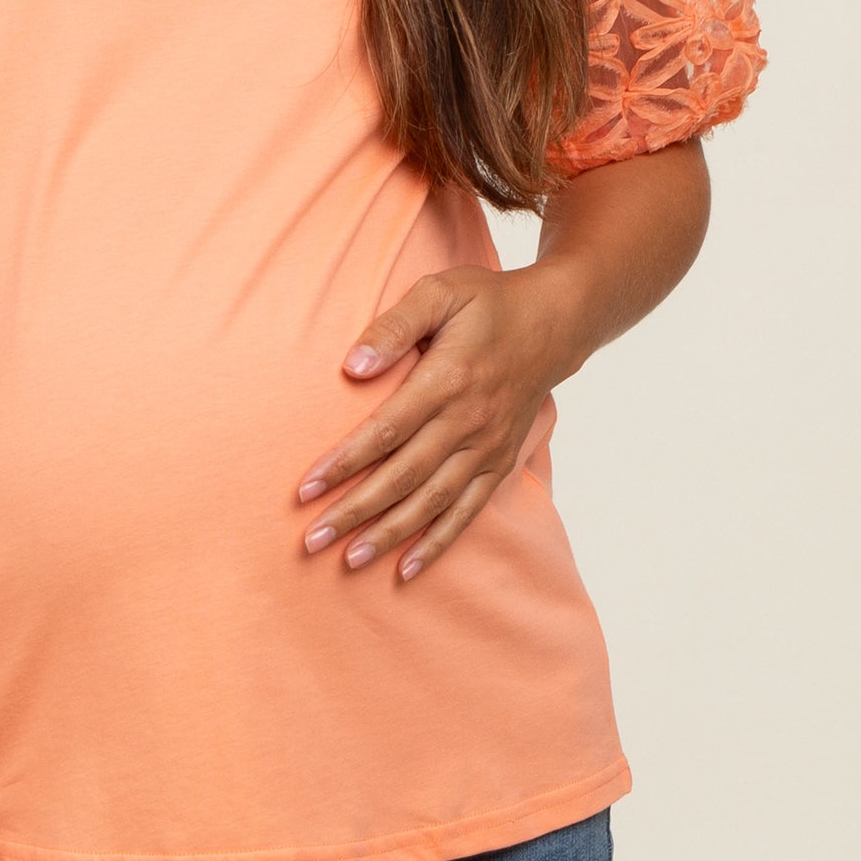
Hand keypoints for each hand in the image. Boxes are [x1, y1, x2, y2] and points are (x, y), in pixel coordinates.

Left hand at [296, 265, 575, 581]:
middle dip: (355, 511)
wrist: (555, 321)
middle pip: (404, 477)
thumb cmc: (487, 302)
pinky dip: (438, 542)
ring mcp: (486, 447)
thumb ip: (394, 325)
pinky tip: (406, 569)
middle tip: (312, 540)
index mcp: (447, 379)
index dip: (344, 463)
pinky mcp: (499, 461)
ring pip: (433, 502)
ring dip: (390, 535)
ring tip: (349, 560)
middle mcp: (467, 421)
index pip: (386, 431)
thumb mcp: (440, 292)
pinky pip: (467, 511)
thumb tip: (352, 366)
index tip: (305, 490)